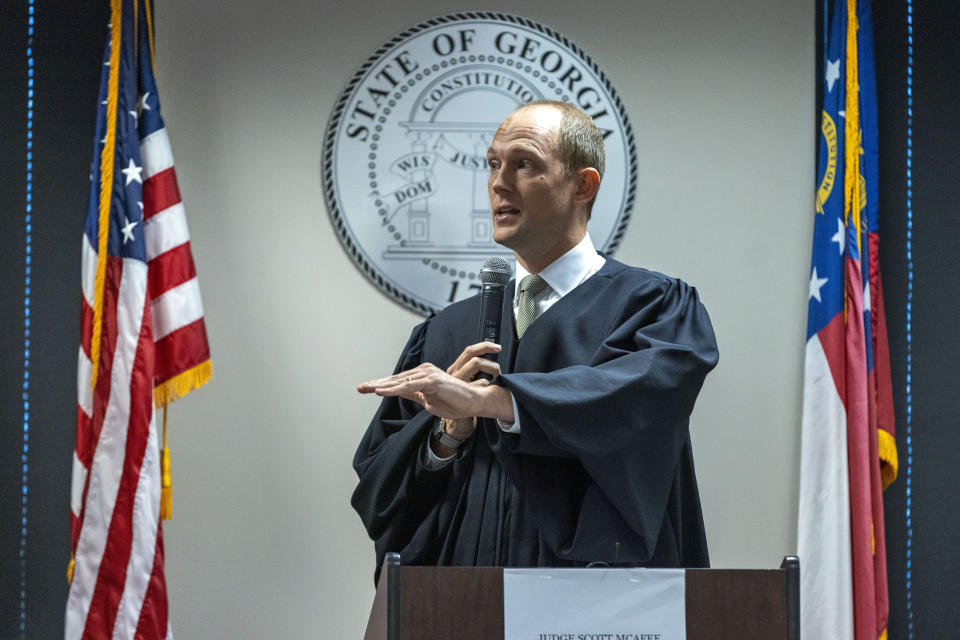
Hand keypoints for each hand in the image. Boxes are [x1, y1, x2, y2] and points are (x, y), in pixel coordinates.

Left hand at [357, 363, 491, 420]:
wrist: (473, 403)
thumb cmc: (454, 401)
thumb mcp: (428, 400)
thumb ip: (414, 394)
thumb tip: (400, 393)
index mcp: (422, 376)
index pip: (398, 381)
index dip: (381, 385)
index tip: (366, 388)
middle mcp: (424, 371)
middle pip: (396, 380)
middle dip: (377, 384)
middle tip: (360, 387)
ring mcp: (428, 375)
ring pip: (400, 382)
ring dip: (382, 386)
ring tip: (367, 388)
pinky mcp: (432, 382)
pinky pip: (409, 387)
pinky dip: (394, 389)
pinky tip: (381, 392)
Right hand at [443, 342, 502, 438]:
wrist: (455, 420)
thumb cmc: (461, 400)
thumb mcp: (463, 383)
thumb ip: (471, 372)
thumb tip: (488, 362)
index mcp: (455, 369)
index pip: (469, 351)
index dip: (484, 346)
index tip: (496, 347)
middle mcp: (454, 373)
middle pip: (471, 352)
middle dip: (487, 348)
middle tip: (499, 349)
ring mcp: (458, 381)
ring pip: (475, 363)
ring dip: (491, 367)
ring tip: (497, 374)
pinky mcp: (462, 390)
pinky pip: (479, 381)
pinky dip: (486, 383)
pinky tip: (488, 388)